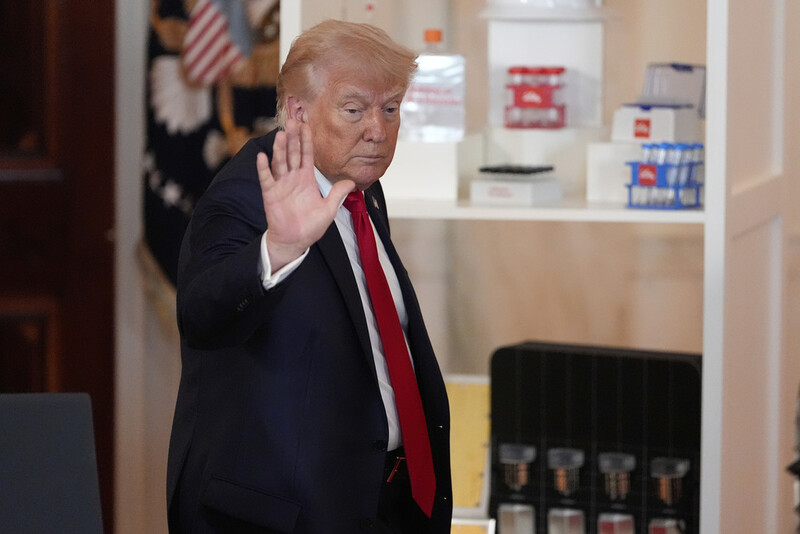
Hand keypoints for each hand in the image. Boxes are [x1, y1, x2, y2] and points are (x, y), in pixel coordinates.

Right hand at [257, 118, 354, 270]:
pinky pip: (266, 179)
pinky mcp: (270, 194)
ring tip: (281, 134)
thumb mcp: (329, 209)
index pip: (306, 155)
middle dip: (292, 138)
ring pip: (280, 162)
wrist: (294, 241)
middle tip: (292, 121)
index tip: (306, 125)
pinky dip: (263, 168)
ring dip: (280, 148)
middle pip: (292, 153)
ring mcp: (281, 185)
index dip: (306, 140)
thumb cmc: (311, 226)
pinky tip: (262, 156)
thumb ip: (338, 194)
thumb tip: (352, 181)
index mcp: (306, 179)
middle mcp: (293, 178)